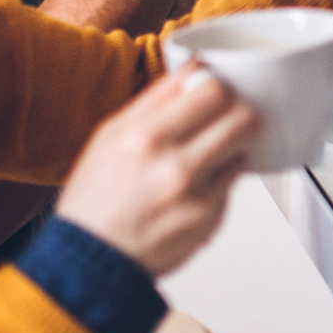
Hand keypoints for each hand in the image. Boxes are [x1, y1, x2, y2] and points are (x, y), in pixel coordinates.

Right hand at [55, 68, 258, 277]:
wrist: (89, 264)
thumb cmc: (94, 200)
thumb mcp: (110, 137)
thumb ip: (156, 99)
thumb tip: (194, 68)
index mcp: (145, 138)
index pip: (213, 91)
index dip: (219, 86)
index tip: (214, 90)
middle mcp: (174, 167)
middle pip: (242, 118)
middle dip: (238, 113)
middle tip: (225, 116)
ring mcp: (195, 197)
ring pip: (242, 151)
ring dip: (230, 149)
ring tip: (204, 155)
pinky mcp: (208, 221)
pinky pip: (231, 187)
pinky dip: (219, 183)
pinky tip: (192, 189)